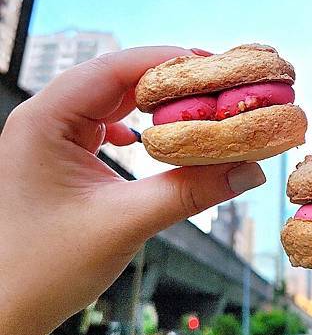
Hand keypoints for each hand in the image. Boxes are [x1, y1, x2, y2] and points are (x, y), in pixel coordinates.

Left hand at [0, 47, 264, 334]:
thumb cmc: (40, 271)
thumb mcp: (124, 224)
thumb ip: (190, 192)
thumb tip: (249, 171)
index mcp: (45, 120)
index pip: (115, 69)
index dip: (169, 62)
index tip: (217, 69)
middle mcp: (45, 118)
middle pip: (117, 78)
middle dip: (169, 83)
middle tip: (219, 88)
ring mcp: (50, 136)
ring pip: (112, 100)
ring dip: (156, 104)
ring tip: (199, 109)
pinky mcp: (60, 155)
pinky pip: (104, 123)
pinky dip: (138, 125)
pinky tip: (153, 138)